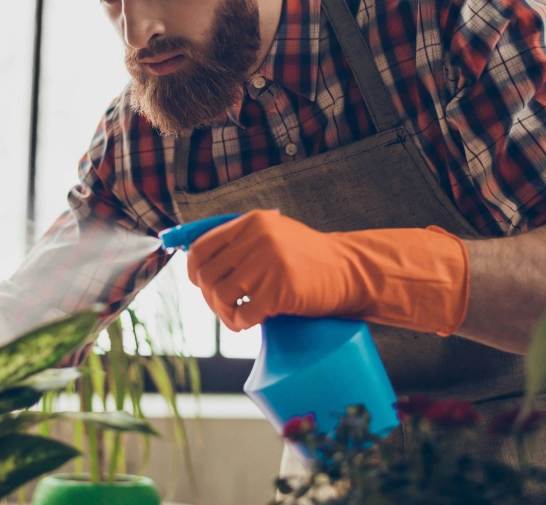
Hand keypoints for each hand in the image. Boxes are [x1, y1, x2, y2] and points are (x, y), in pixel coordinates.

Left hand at [185, 209, 469, 333]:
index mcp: (253, 222)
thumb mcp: (276, 235)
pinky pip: (240, 315)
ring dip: (222, 313)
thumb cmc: (311, 259)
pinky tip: (249, 323)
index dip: (193, 269)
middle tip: (223, 306)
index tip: (200, 283)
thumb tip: (199, 261)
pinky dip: (239, 324)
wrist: (352, 271)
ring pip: (218, 296)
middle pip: (206, 274)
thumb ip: (243, 241)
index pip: (202, 246)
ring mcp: (267, 265)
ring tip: (237, 317)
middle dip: (208, 296)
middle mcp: (257, 239)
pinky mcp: (278, 292)